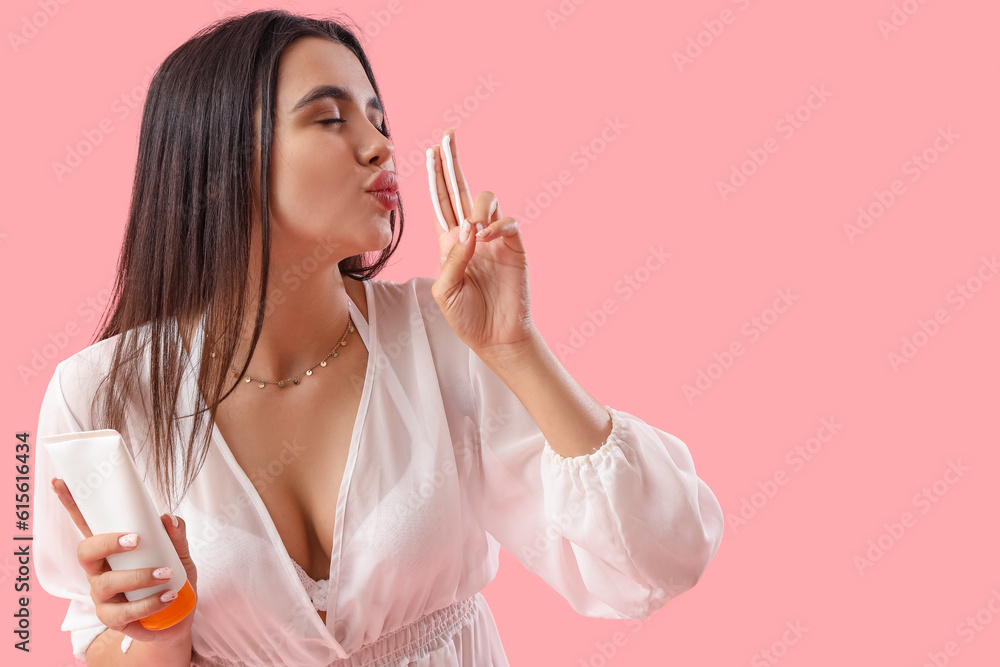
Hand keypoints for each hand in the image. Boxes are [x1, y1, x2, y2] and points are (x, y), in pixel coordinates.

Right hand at [50, 477, 197, 645]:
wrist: (178, 617)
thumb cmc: (172, 578)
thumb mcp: (179, 553)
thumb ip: (175, 536)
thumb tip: (168, 518)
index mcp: (111, 548)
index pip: (88, 524)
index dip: (72, 504)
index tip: (61, 481)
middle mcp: (100, 569)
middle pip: (85, 551)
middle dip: (107, 542)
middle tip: (135, 539)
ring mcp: (102, 594)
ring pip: (107, 583)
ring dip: (138, 576)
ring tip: (166, 573)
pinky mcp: (111, 617)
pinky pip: (124, 611)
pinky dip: (149, 603)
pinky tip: (168, 596)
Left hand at [427, 127, 536, 360]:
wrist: (496, 338)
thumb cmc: (467, 317)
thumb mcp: (445, 291)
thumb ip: (452, 259)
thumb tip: (469, 229)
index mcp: (449, 242)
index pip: (441, 202)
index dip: (436, 176)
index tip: (432, 150)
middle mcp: (471, 234)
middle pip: (461, 189)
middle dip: (453, 162)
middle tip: (448, 137)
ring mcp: (494, 238)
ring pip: (487, 200)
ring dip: (478, 207)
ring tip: (474, 229)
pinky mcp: (515, 247)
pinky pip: (509, 222)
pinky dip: (499, 225)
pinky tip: (489, 238)